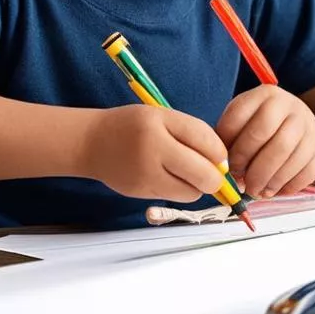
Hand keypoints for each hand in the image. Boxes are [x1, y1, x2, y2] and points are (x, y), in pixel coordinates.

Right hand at [81, 104, 229, 201]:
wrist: (92, 142)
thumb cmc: (133, 126)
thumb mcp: (163, 116)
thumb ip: (194, 134)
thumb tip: (222, 162)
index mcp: (159, 125)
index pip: (206, 142)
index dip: (220, 153)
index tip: (219, 155)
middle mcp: (152, 153)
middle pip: (203, 176)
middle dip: (214, 177)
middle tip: (211, 171)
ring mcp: (145, 178)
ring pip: (191, 193)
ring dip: (197, 186)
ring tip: (187, 171)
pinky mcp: (141, 194)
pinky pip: (174, 198)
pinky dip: (180, 190)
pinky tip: (170, 176)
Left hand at [216, 87, 314, 197]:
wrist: (291, 119)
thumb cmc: (257, 124)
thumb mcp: (239, 121)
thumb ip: (227, 139)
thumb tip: (222, 169)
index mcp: (265, 94)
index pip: (245, 120)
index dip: (233, 149)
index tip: (227, 166)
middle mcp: (292, 106)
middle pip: (272, 140)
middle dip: (254, 169)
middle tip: (243, 184)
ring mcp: (309, 126)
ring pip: (290, 157)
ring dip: (270, 181)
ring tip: (256, 191)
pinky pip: (307, 171)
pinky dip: (288, 186)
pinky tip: (274, 189)